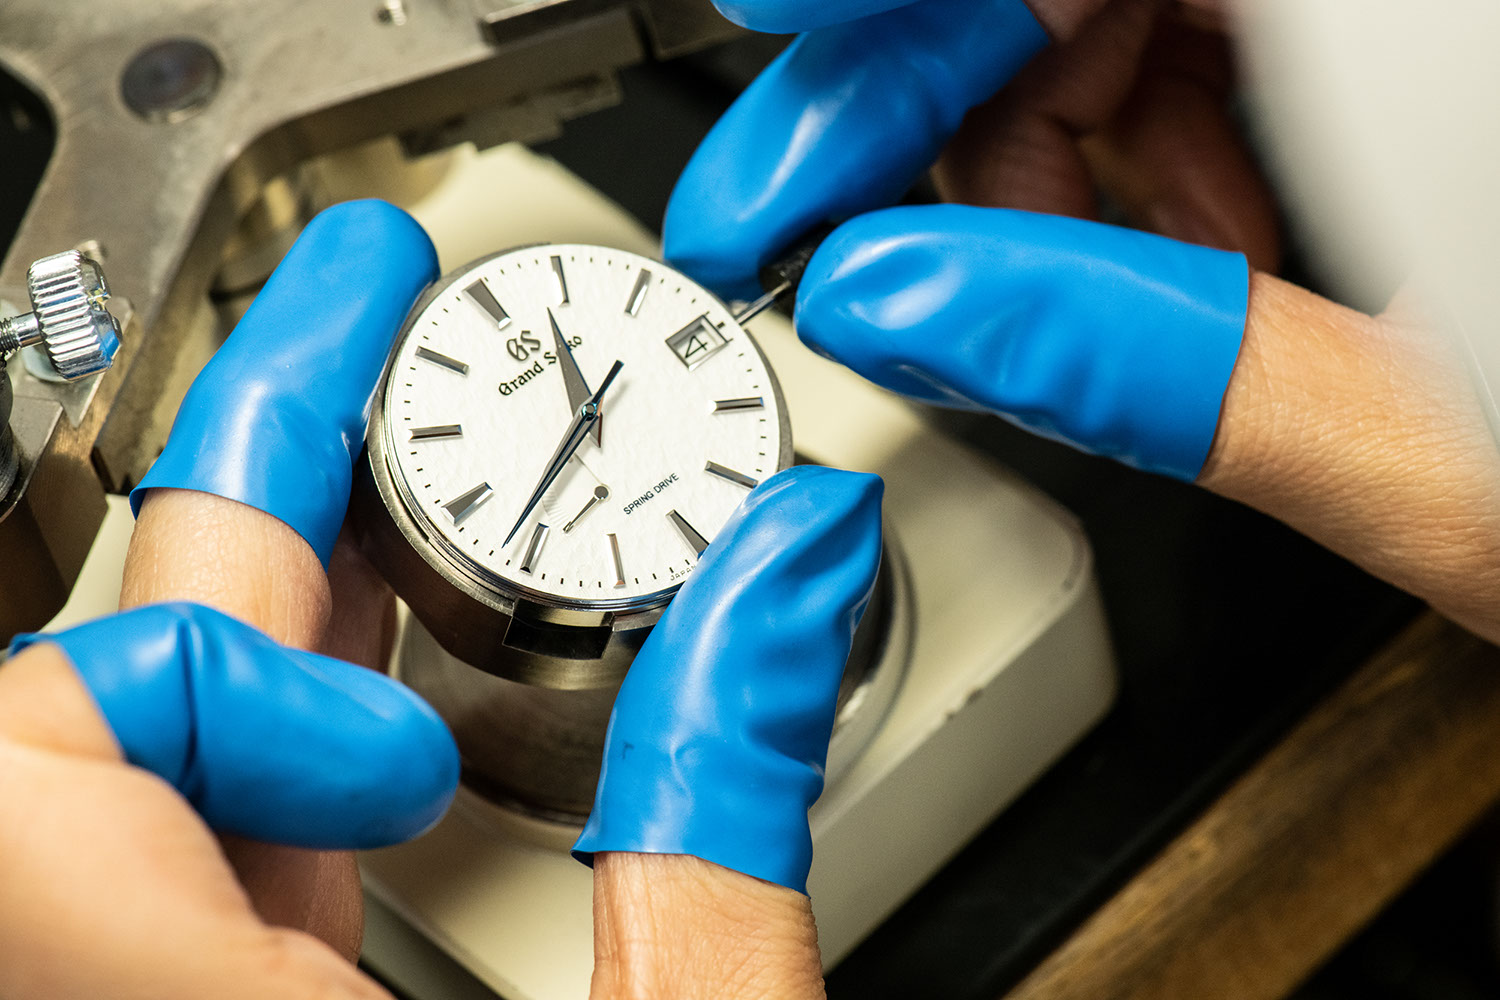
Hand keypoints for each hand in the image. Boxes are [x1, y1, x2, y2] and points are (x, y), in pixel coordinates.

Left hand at [3, 198, 885, 997]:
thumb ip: (727, 805)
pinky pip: (176, 801)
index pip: (51, 762)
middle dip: (231, 501)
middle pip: (61, 703)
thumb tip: (793, 559)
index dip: (205, 665)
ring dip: (257, 568)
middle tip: (349, 328)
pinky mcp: (190, 999)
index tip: (394, 720)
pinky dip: (279, 685)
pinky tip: (372, 617)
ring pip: (114, 735)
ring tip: (375, 440)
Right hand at [667, 0, 1499, 642]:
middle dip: (951, 103)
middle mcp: (1419, 7)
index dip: (913, 1)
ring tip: (1056, 291)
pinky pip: (1234, 59)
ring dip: (1054, 157)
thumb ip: (1142, 359)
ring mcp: (1411, 38)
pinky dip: (1156, 162)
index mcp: (1430, 29)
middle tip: (846, 227)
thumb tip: (900, 306)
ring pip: (1148, 17)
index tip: (779, 46)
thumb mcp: (1437, 446)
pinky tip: (1183, 259)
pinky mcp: (1414, 75)